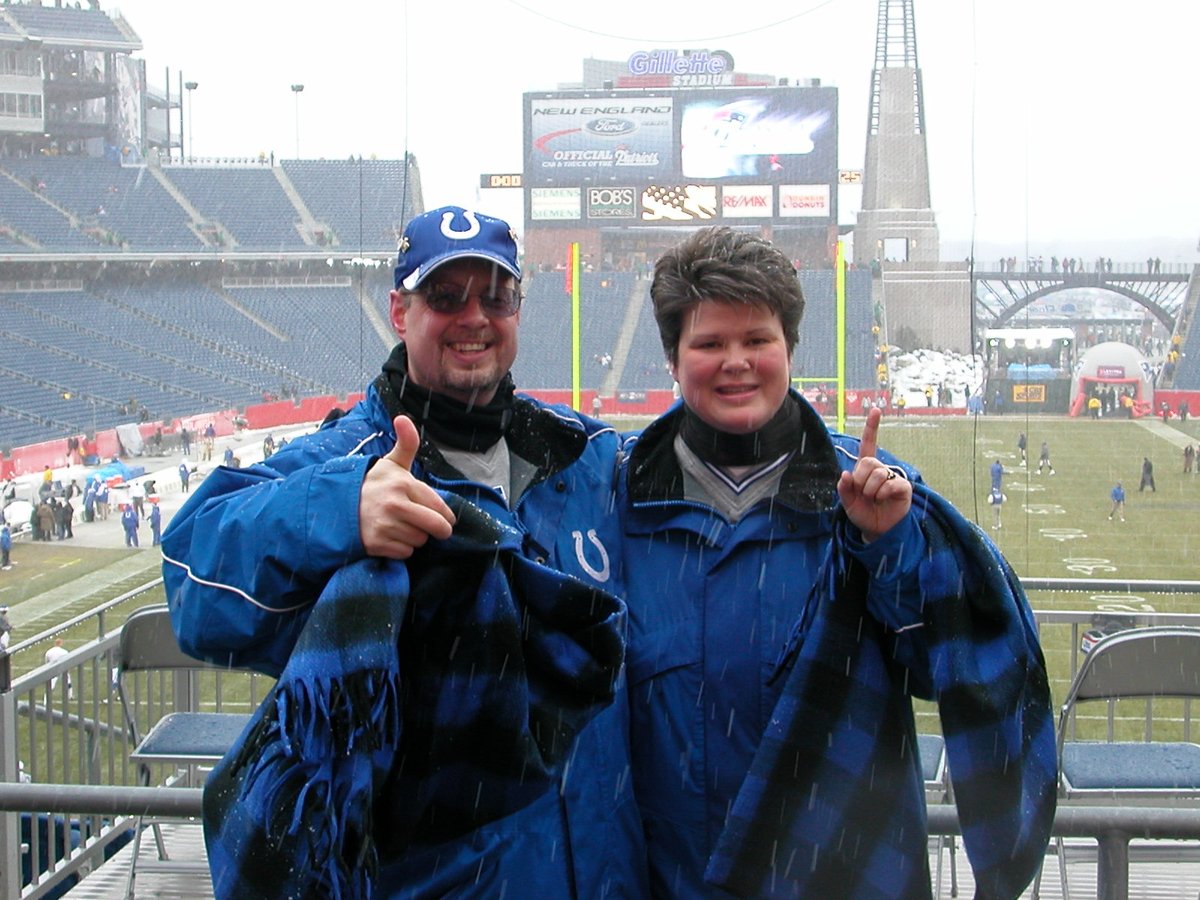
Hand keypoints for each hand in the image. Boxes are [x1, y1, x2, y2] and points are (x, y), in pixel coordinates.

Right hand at [359, 415, 455, 558]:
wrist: (336, 505)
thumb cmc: (372, 484)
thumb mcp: (390, 463)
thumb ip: (406, 443)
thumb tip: (403, 418)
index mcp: (403, 483)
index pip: (440, 507)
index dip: (445, 515)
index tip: (443, 517)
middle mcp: (394, 504)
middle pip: (435, 527)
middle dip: (437, 529)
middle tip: (433, 528)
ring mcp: (384, 525)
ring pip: (420, 541)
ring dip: (416, 537)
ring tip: (401, 525)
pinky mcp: (376, 544)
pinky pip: (405, 553)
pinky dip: (401, 548)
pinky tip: (390, 536)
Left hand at [836, 407, 911, 541]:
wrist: (876, 530)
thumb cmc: (863, 513)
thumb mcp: (847, 502)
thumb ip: (844, 488)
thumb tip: (846, 475)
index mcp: (865, 469)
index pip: (868, 444)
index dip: (872, 428)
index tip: (876, 410)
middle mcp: (879, 469)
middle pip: (867, 462)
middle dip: (860, 480)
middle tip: (863, 494)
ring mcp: (892, 477)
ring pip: (877, 473)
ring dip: (870, 490)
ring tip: (873, 499)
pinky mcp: (902, 487)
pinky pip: (890, 483)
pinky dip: (882, 493)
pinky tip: (883, 500)